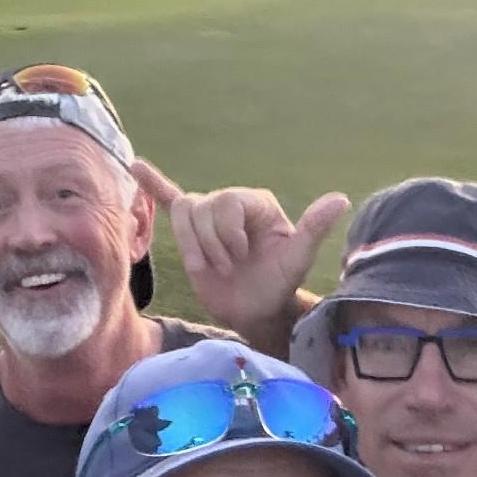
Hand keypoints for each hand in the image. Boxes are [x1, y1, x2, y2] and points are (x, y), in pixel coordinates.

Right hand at [132, 159, 346, 342]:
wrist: (255, 310)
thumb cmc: (278, 283)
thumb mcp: (297, 258)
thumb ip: (314, 228)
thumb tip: (340, 199)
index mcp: (256, 204)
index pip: (226, 202)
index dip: (228, 233)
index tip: (242, 257)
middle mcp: (231, 204)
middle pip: (202, 209)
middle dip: (212, 244)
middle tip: (229, 268)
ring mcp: (209, 218)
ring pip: (183, 214)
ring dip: (193, 246)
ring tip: (210, 267)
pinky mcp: (192, 233)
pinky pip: (170, 200)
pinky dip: (155, 184)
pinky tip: (136, 166)